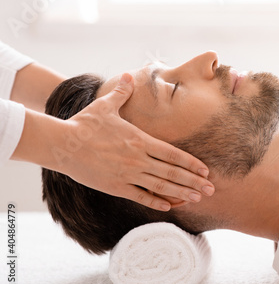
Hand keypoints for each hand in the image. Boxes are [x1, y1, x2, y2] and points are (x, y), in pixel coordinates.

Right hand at [61, 73, 214, 210]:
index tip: (205, 171)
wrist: (61, 144)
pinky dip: (155, 202)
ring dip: (181, 193)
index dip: (191, 163)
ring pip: (160, 187)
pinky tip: (168, 207)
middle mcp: (138, 159)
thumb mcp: (105, 106)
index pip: (173, 154)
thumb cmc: (84, 124)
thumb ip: (121, 93)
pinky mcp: (115, 187)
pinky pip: (140, 197)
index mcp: (140, 140)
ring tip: (197, 199)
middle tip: (211, 190)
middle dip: (194, 182)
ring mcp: (127, 175)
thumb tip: (128, 76)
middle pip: (172, 173)